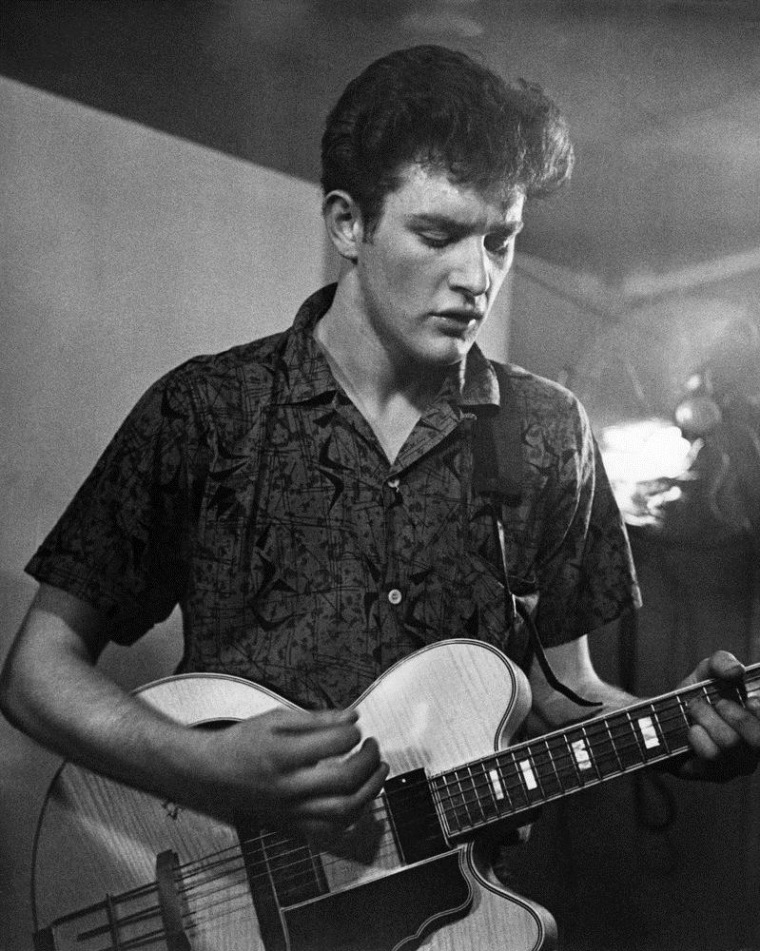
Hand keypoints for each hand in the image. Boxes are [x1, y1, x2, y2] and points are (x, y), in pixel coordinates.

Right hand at [197, 706, 388, 841]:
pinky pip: (331, 830)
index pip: (334, 744)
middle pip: (345, 781)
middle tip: (372, 746)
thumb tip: (353, 717)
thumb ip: (317, 719)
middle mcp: (288, 787)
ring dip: (371, 790)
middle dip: (369, 761)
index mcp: (282, 755)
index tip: (355, 727)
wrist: (211, 773)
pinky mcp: (292, 825)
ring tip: (377, 770)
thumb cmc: (242, 743)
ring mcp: (291, 811)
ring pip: (344, 811)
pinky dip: (353, 815)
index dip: (353, 732)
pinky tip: (360, 797)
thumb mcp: (276, 719)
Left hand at [673, 651, 759, 781]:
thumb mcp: (707, 671)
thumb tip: (736, 671)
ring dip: (708, 720)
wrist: (664, 717)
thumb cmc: (696, 694)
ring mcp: (736, 764)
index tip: (750, 700)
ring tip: (694, 710)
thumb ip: (722, 662)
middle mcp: (754, 748)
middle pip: (758, 740)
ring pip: (730, 745)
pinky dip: (697, 736)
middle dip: (735, 716)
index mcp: (759, 724)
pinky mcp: (714, 774)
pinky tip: (691, 729)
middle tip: (717, 703)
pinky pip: (711, 757)